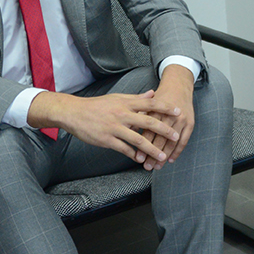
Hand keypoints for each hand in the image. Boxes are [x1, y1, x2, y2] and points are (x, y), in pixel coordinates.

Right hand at [28, 89, 177, 165]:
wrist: (74, 112)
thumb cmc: (97, 105)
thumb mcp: (117, 98)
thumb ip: (136, 98)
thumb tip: (153, 93)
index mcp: (126, 103)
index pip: (150, 104)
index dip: (166, 108)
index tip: (178, 112)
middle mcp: (122, 114)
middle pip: (148, 122)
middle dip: (164, 130)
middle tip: (175, 137)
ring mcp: (114, 128)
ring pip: (138, 139)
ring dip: (152, 149)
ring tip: (162, 156)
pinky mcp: (107, 140)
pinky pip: (124, 149)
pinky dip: (134, 155)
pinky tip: (141, 159)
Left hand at [140, 64, 196, 167]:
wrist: (178, 86)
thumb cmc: (159, 97)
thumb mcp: (147, 104)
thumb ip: (137, 117)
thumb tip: (127, 132)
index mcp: (156, 112)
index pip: (148, 133)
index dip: (143, 146)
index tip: (137, 158)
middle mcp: (169, 116)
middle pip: (160, 140)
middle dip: (153, 155)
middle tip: (147, 166)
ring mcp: (181, 121)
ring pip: (172, 142)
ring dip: (164, 156)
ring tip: (157, 167)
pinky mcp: (190, 124)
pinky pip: (184, 141)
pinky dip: (177, 152)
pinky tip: (170, 160)